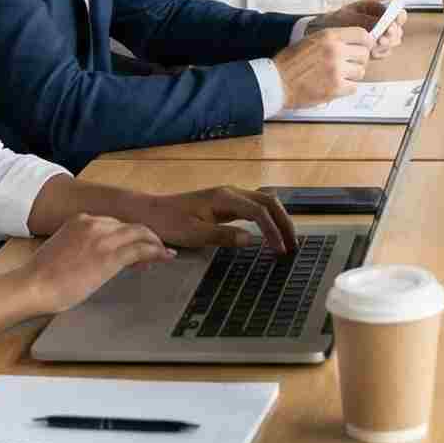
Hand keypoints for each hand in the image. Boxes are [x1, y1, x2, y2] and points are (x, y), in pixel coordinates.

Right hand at [22, 213, 171, 315]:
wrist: (33, 285)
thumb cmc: (42, 276)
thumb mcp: (64, 251)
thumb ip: (82, 247)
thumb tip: (96, 258)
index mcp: (81, 220)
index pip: (115, 223)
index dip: (129, 235)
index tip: (137, 247)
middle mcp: (93, 223)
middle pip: (130, 226)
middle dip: (146, 238)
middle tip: (156, 251)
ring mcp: (102, 238)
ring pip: (140, 234)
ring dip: (155, 243)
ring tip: (165, 253)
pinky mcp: (109, 256)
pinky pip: (141, 250)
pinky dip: (157, 252)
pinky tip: (165, 257)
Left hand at [127, 185, 297, 252]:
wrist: (150, 211)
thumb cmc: (169, 223)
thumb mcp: (194, 234)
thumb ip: (223, 236)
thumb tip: (250, 239)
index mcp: (224, 198)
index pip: (259, 212)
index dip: (273, 231)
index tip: (280, 250)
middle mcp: (230, 192)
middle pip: (269, 202)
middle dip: (284, 222)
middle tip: (293, 245)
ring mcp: (229, 195)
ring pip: (264, 201)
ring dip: (279, 218)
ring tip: (287, 240)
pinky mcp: (225, 202)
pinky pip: (255, 206)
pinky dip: (268, 217)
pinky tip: (271, 231)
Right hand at [275, 25, 371, 107]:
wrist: (276, 82)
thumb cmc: (291, 62)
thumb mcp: (311, 40)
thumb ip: (333, 40)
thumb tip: (355, 42)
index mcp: (329, 36)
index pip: (362, 34)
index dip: (366, 42)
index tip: (365, 47)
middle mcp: (335, 51)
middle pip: (364, 54)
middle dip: (358, 60)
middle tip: (348, 64)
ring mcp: (336, 70)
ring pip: (361, 72)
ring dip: (353, 75)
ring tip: (339, 75)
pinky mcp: (336, 88)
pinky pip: (354, 87)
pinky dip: (347, 88)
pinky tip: (335, 85)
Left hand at [311, 0, 404, 56]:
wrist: (321, 34)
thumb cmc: (333, 21)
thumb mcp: (347, 17)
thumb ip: (366, 20)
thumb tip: (383, 24)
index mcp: (376, 10)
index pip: (396, 13)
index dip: (398, 19)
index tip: (390, 27)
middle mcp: (380, 22)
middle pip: (397, 30)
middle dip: (392, 36)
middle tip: (381, 40)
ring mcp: (378, 35)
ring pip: (392, 42)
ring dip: (386, 45)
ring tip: (375, 47)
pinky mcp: (374, 47)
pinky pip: (384, 51)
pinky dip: (380, 53)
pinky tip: (373, 53)